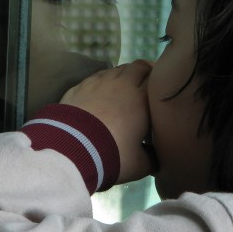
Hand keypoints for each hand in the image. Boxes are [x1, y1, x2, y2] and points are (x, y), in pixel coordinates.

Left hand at [60, 60, 155, 183]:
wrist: (72, 149)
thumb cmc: (112, 154)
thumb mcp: (139, 165)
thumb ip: (152, 160)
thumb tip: (157, 161)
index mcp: (142, 99)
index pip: (156, 78)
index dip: (159, 81)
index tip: (160, 89)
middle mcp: (122, 84)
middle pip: (137, 66)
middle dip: (143, 72)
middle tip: (143, 84)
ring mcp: (98, 83)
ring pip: (115, 69)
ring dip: (122, 75)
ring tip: (121, 88)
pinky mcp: (79, 86)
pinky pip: (95, 77)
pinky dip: (102, 80)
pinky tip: (99, 92)